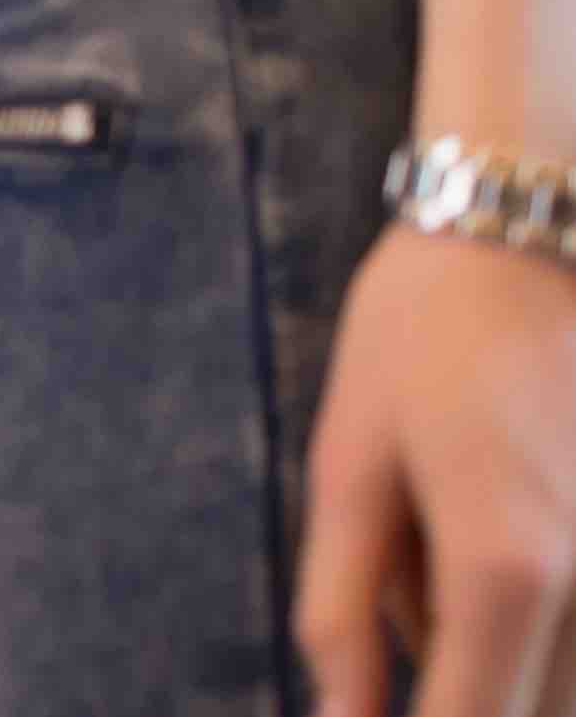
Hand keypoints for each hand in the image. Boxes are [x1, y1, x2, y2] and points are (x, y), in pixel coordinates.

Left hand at [301, 227, 575, 716]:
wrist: (539, 229)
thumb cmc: (425, 335)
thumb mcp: (351, 461)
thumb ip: (344, 607)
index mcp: (507, 565)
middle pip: (534, 715)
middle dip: (461, 689)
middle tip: (412, 567)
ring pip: (573, 681)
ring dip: (508, 651)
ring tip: (452, 524)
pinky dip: (549, 615)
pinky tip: (500, 516)